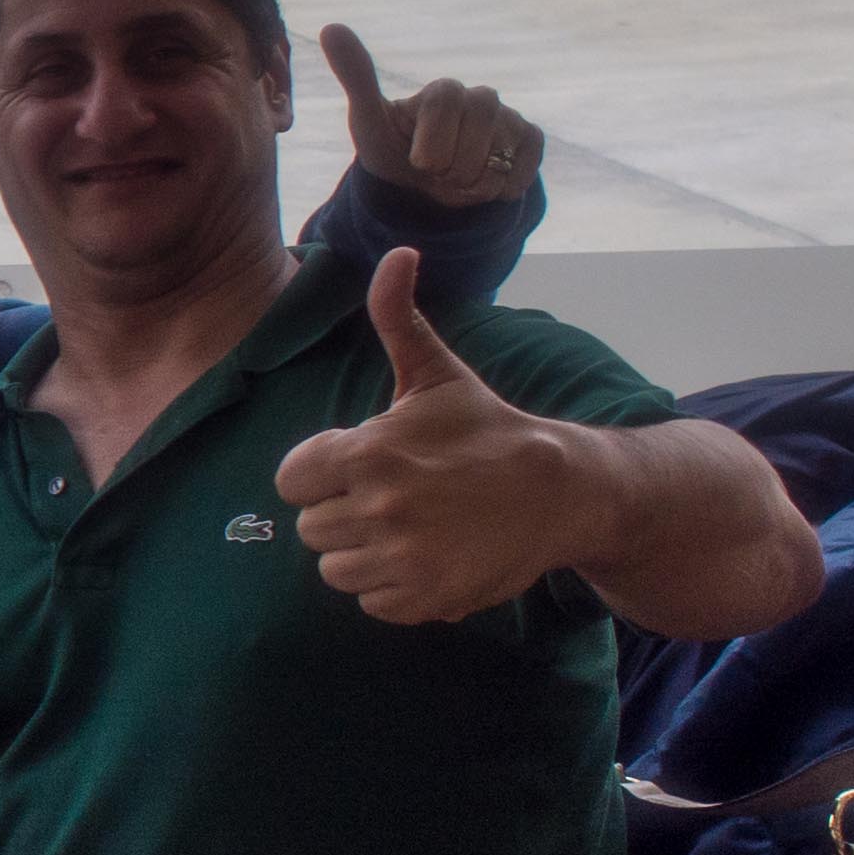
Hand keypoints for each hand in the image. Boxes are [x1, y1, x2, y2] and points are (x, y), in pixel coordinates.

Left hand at [273, 246, 588, 624]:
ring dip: (364, 552)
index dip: (318, 474)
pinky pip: (371, 601)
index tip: (357, 468)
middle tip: (394, 498)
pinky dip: (392, 587)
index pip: (291, 480)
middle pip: (311, 527)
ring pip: (335, 568)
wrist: (561, 490)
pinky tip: (425, 557)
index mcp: (368, 452)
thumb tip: (397, 253)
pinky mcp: (425, 596)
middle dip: (343, 512)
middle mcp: (379, 506)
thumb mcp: (436, 373)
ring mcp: (403, 555)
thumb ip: (397, 317)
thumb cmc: (487, 429)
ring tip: (408, 527)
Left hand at [323, 23, 544, 210]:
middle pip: (484, 115)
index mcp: (443, 91)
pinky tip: (484, 187)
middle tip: (436, 173)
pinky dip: (504, 187)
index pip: (448, 99)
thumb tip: (331, 27)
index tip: (418, 162)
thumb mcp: (368, 121)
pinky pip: (528, 164)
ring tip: (456, 181)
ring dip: (477, 180)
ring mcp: (508, 119)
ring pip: (506, 146)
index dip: (434, 140)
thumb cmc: (393, 151)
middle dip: (456, 161)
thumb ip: (356, 76)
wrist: (422, 194)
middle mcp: (479, 98)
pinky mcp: (529, 141)